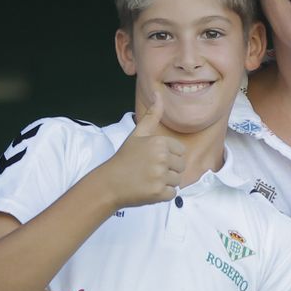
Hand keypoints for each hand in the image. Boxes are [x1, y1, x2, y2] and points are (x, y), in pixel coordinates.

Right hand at [95, 89, 184, 207]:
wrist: (109, 183)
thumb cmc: (125, 158)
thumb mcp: (138, 134)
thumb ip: (152, 116)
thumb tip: (159, 95)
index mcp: (159, 142)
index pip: (180, 151)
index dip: (168, 156)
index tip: (152, 159)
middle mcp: (162, 158)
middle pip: (181, 166)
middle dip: (168, 170)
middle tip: (149, 170)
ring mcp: (160, 176)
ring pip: (177, 180)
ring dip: (165, 182)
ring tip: (148, 179)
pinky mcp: (159, 192)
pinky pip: (172, 194)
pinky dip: (162, 194)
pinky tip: (149, 189)